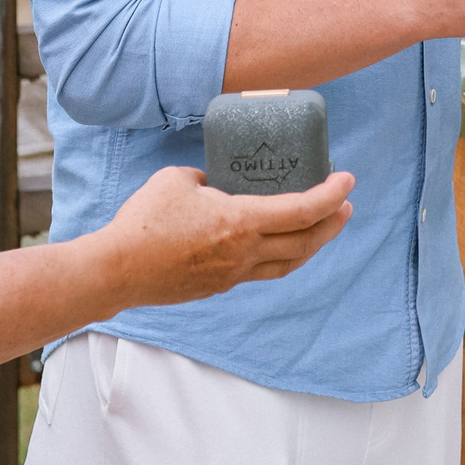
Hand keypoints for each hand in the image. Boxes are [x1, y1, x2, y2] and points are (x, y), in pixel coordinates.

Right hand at [98, 166, 355, 309]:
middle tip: (346, 205)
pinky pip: (263, 272)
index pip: (301, 211)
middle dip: (332, 223)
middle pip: (305, 242)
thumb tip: (216, 184)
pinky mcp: (219, 285)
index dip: (330, 195)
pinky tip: (282, 245)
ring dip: (313, 244)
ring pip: (288, 263)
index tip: (347, 181)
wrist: (117, 270)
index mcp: (239, 223)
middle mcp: (243, 253)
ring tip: (324, 227)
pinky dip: (283, 256)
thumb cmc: (144, 221)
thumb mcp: (178, 179)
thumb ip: (207, 178)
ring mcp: (233, 274)